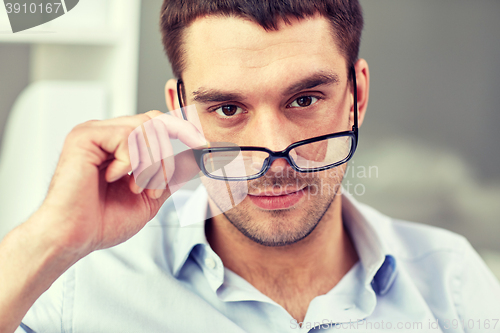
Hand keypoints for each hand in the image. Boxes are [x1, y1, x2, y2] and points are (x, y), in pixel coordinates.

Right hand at [39, 110, 204, 258]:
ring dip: (152, 163)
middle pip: (155, 121)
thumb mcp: (149, 198)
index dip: (182, 131)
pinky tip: (115, 179)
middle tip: (162, 181)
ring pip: (146, 128)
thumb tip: (193, 160)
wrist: (74, 237)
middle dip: (169, 152)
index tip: (202, 145)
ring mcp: (96, 133)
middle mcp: (108, 135)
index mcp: (121, 146)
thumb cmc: (103, 221)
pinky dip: (131, 162)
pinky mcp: (85, 136)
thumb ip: (169, 177)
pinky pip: (128, 135)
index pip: (157, 124)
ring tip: (137, 187)